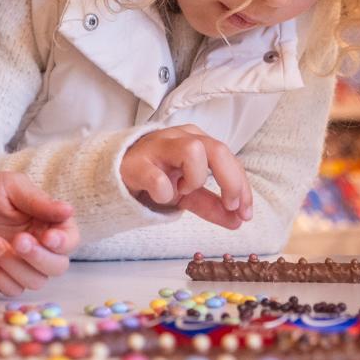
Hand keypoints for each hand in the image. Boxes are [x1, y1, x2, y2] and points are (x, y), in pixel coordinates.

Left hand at [0, 171, 78, 295]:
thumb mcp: (12, 187)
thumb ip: (39, 201)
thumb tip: (68, 210)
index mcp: (50, 223)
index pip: (70, 240)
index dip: (64, 243)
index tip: (48, 237)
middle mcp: (42, 247)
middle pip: (57, 266)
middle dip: (38, 257)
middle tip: (18, 240)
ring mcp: (23, 265)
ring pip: (35, 281)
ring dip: (14, 265)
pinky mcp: (4, 277)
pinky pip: (12, 290)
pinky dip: (0, 277)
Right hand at [120, 124, 251, 227]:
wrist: (113, 175)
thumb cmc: (154, 176)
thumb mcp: (188, 191)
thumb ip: (213, 204)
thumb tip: (239, 221)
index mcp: (195, 140)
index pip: (229, 158)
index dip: (242, 186)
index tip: (245, 213)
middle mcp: (179, 137)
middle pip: (217, 149)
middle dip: (231, 181)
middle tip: (231, 205)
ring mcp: (157, 147)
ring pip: (193, 151)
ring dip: (195, 178)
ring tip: (182, 190)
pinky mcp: (136, 163)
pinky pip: (158, 177)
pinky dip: (165, 193)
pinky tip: (161, 196)